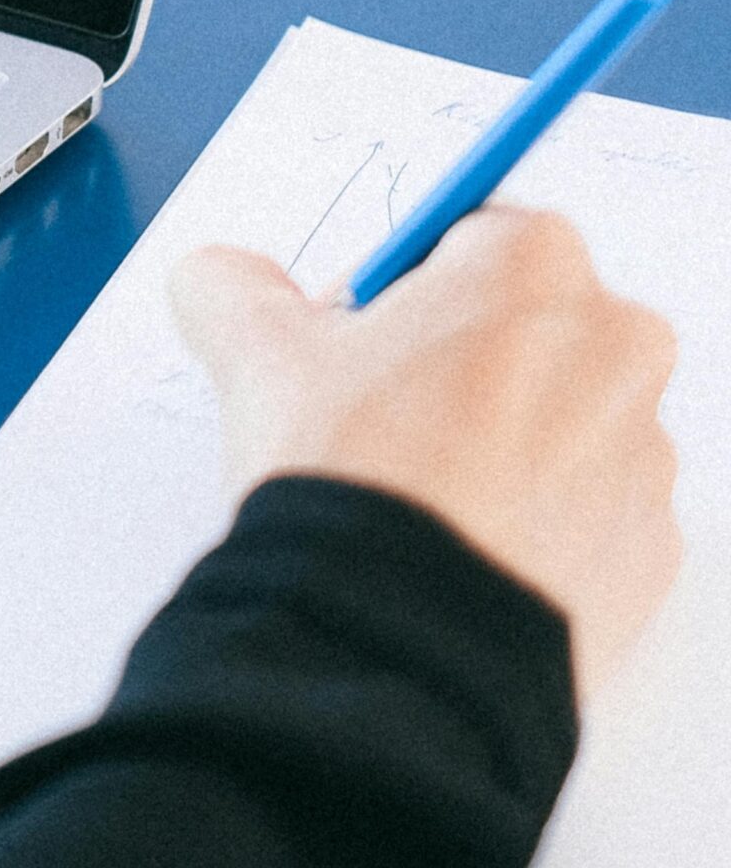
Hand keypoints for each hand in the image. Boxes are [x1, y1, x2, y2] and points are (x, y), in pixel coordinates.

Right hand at [172, 208, 680, 699]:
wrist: (403, 637)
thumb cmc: (354, 473)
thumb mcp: (252, 347)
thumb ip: (230, 281)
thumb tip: (221, 277)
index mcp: (534, 265)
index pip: (465, 233)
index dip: (398, 281)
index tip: (360, 328)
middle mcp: (614, 345)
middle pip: (522, 320)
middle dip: (456, 351)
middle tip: (377, 405)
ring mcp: (643, 454)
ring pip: (556, 413)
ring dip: (495, 433)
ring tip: (411, 485)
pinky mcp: (650, 547)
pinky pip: (584, 505)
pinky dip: (530, 512)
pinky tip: (454, 537)